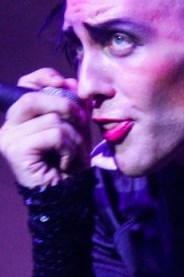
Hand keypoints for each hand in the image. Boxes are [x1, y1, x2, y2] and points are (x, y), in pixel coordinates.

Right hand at [0, 68, 89, 188]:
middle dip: (66, 106)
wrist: (66, 199)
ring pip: (51, 119)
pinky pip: (54, 134)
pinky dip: (69, 148)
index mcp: (20, 119)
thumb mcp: (76, 129)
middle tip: (82, 123)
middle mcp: (8, 127)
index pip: (25, 85)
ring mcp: (8, 138)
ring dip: (74, 138)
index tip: (67, 84)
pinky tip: (66, 164)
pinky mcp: (15, 150)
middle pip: (33, 97)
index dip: (45, 77)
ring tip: (75, 157)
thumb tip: (73, 82)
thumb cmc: (69, 166)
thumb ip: (73, 105)